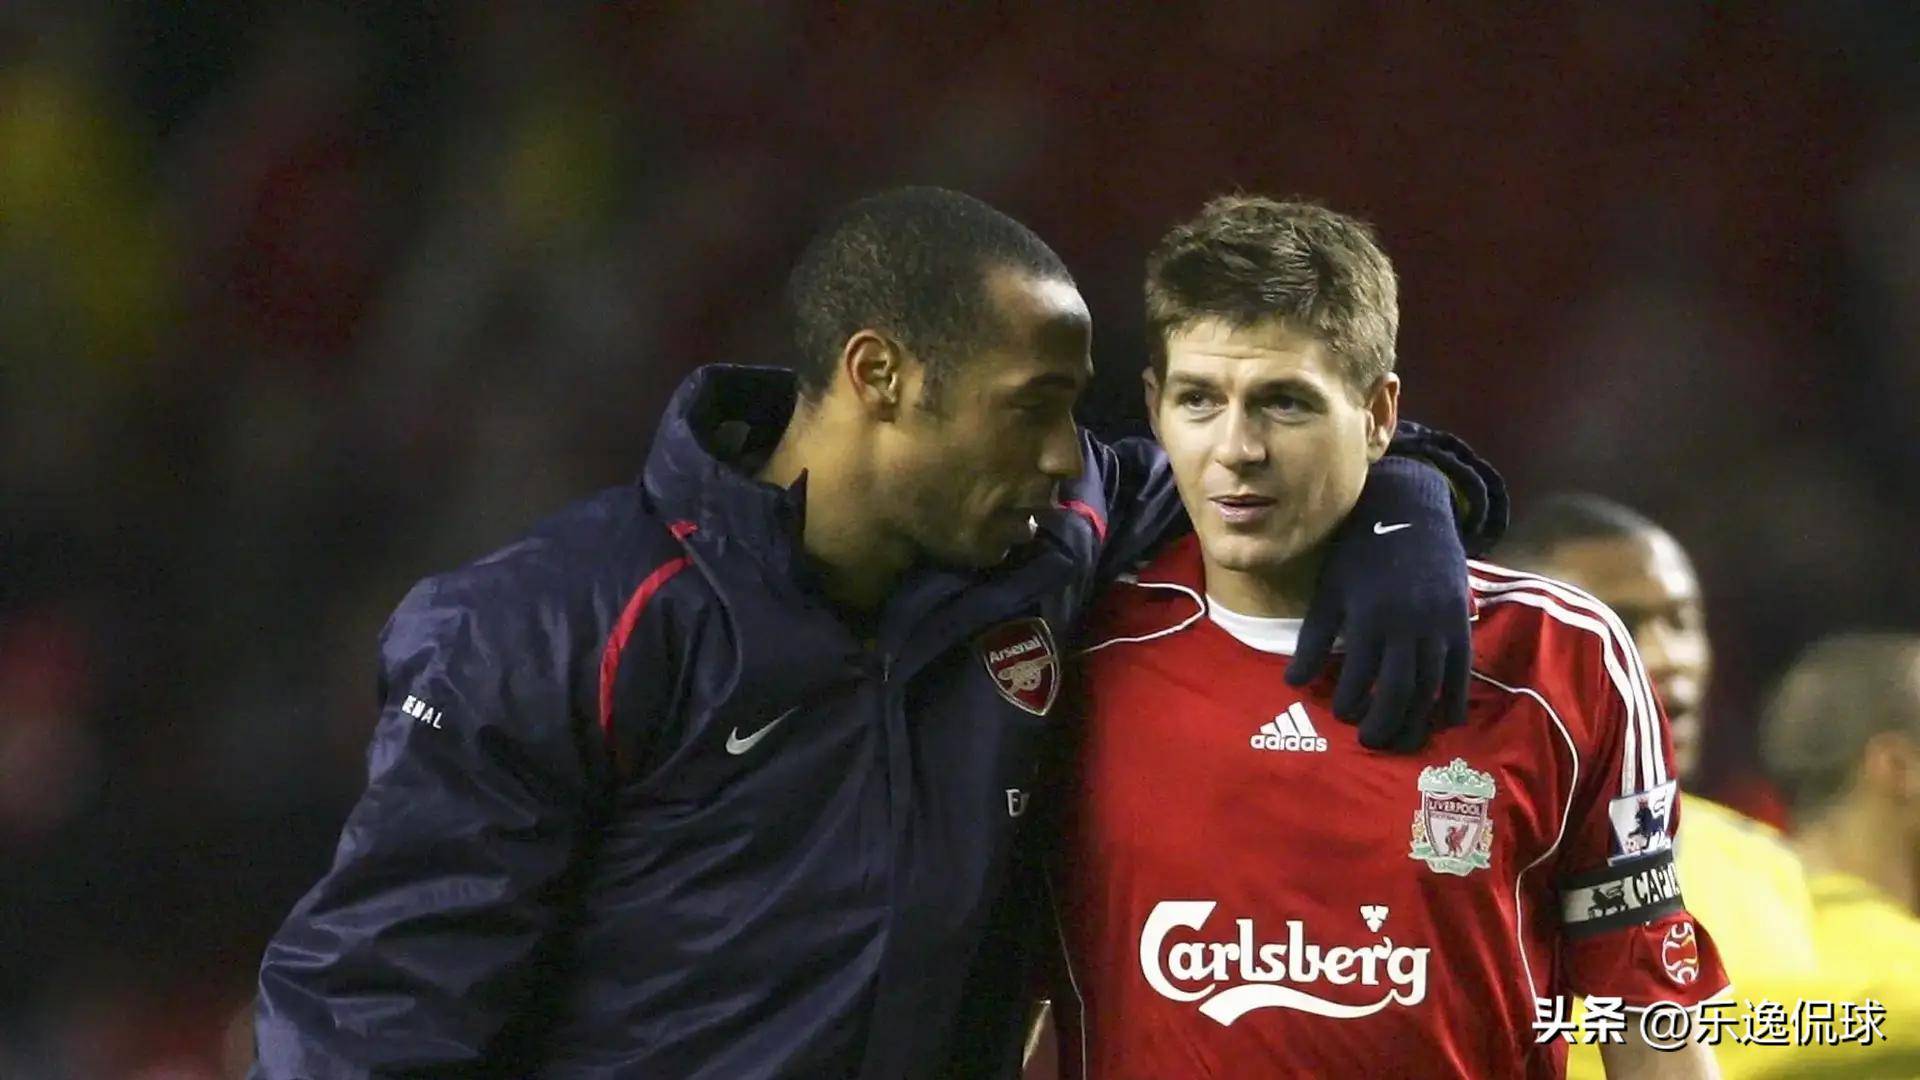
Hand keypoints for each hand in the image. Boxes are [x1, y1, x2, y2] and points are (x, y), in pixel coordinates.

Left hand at [1287, 457, 1471, 750]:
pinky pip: (1461, 671)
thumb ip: (1314, 638)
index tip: (1339, 714)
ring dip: (1416, 721)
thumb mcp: (1330, 589)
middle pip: (1399, 690)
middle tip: (1369, 741)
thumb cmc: (1360, 551)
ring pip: (1431, 687)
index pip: (1359, 675)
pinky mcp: (1460, 622)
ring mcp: (1439, 624)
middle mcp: (1408, 624)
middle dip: (1384, 723)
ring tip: (1401, 741)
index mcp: (1370, 615)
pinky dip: (1454, 700)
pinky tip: (1445, 723)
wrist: (1410, 511)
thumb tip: (1291, 683)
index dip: (1348, 702)